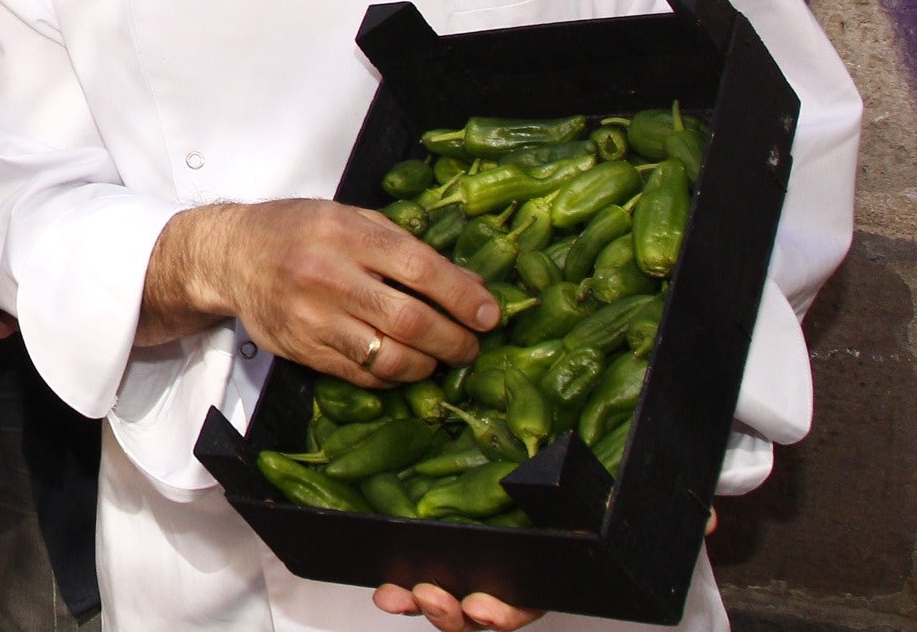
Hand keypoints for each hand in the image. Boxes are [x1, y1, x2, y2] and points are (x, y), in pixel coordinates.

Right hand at [140, 199, 498, 385]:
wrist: (231, 255)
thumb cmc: (296, 231)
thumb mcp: (350, 219)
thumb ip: (406, 247)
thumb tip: (468, 284)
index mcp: (344, 233)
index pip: (419, 269)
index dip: (462, 296)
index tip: (489, 314)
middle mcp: (327, 276)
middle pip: (410, 320)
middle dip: (455, 340)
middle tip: (472, 345)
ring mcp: (312, 317)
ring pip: (389, 357)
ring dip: (428, 364)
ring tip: (441, 359)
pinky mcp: (302, 350)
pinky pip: (362, 375)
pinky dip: (393, 376)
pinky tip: (403, 365)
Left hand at [375, 493, 717, 625]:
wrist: (589, 475)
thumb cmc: (612, 498)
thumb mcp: (637, 502)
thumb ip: (674, 513)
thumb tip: (704, 519)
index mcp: (551, 569)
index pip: (530, 599)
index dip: (508, 610)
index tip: (488, 610)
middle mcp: (511, 576)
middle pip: (481, 610)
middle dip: (454, 613)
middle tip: (435, 597)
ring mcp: (476, 565)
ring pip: (447, 597)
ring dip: (422, 599)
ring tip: (402, 592)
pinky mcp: (447, 544)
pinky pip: (423, 568)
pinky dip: (401, 577)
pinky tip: (383, 577)